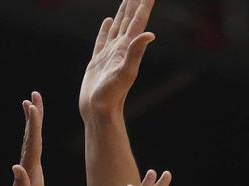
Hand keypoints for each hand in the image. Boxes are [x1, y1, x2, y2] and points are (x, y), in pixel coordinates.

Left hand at [1, 93, 45, 185]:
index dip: (33, 124)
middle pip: (31, 140)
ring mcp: (31, 179)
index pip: (31, 145)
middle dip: (33, 118)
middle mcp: (28, 174)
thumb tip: (17, 167)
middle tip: (33, 95)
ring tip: (33, 109)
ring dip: (34, 128)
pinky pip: (37, 160)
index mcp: (29, 177)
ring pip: (33, 148)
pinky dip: (37, 146)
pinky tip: (37, 141)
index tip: (32, 103)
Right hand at [80, 0, 154, 120]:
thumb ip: (136, 52)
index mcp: (127, 48)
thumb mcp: (125, 72)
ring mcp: (109, 54)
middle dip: (134, 3)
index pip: (138, 21)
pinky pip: (102, 39)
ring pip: (117, 26)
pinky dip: (106, 28)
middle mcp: (121, 48)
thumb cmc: (111, 95)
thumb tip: (150, 34)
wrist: (98, 111)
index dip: (144, 5)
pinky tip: (108, 21)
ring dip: (123, 12)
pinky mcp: (98, 61)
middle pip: (129, 19)